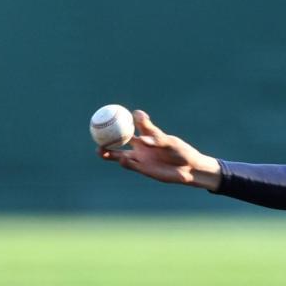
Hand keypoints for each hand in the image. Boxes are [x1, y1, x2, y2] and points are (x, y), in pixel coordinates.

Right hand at [97, 110, 221, 190]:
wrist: (189, 169)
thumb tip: (139, 119)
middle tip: (96, 135)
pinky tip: (122, 160)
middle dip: (106, 139)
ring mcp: (141, 159)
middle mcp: (140, 147)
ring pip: (120, 155)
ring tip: (100, 150)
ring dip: (110, 153)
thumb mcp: (167, 140)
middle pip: (119, 142)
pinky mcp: (143, 170)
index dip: (119, 121)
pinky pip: (130, 166)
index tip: (108, 115)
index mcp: (146, 136)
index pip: (129, 126)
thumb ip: (153, 133)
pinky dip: (125, 163)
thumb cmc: (180, 151)